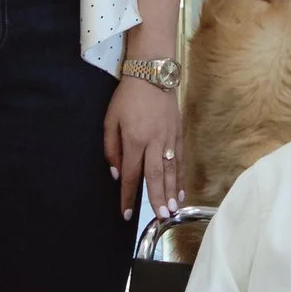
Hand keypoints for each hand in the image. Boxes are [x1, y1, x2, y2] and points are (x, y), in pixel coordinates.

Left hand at [107, 73, 182, 219]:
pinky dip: (180, 176)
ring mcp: (169, 138)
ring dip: (171, 191)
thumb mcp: (110, 120)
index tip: (126, 214)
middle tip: (162, 217)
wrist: (152, 74)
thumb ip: (111, 148)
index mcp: (134, 140)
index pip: (130, 174)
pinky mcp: (178, 133)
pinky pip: (180, 159)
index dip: (128, 196)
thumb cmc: (127, 97)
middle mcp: (154, 142)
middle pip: (155, 176)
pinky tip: (180, 189)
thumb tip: (116, 173)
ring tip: (173, 209)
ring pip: (171, 170)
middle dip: (157, 198)